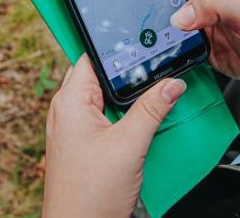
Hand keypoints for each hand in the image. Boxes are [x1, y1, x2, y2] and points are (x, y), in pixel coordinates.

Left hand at [42, 54, 185, 217]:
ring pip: (107, 99)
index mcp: (70, 101)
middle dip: (130, 75)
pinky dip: (126, 118)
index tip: (143, 42)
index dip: (118, 48)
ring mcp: (74, 128)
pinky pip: (107, 119)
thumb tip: (172, 83)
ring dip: (130, 100)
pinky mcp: (84, 144)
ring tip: (154, 98)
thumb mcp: (129, 145)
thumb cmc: (89, 196)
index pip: (93, 56)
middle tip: (158, 70)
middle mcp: (67, 110)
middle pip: (103, 77)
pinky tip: (143, 124)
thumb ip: (152, 109)